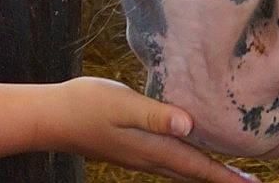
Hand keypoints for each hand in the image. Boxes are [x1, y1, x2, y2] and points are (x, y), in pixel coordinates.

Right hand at [36, 77, 258, 182]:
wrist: (51, 118)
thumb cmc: (86, 104)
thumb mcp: (123, 103)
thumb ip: (156, 115)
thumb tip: (188, 125)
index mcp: (153, 148)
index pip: (198, 165)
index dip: (226, 175)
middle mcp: (149, 158)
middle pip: (193, 173)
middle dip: (221, 178)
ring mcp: (138, 157)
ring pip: (180, 170)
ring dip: (205, 173)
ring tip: (227, 174)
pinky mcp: (130, 150)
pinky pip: (167, 163)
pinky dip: (186, 164)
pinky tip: (188, 154)